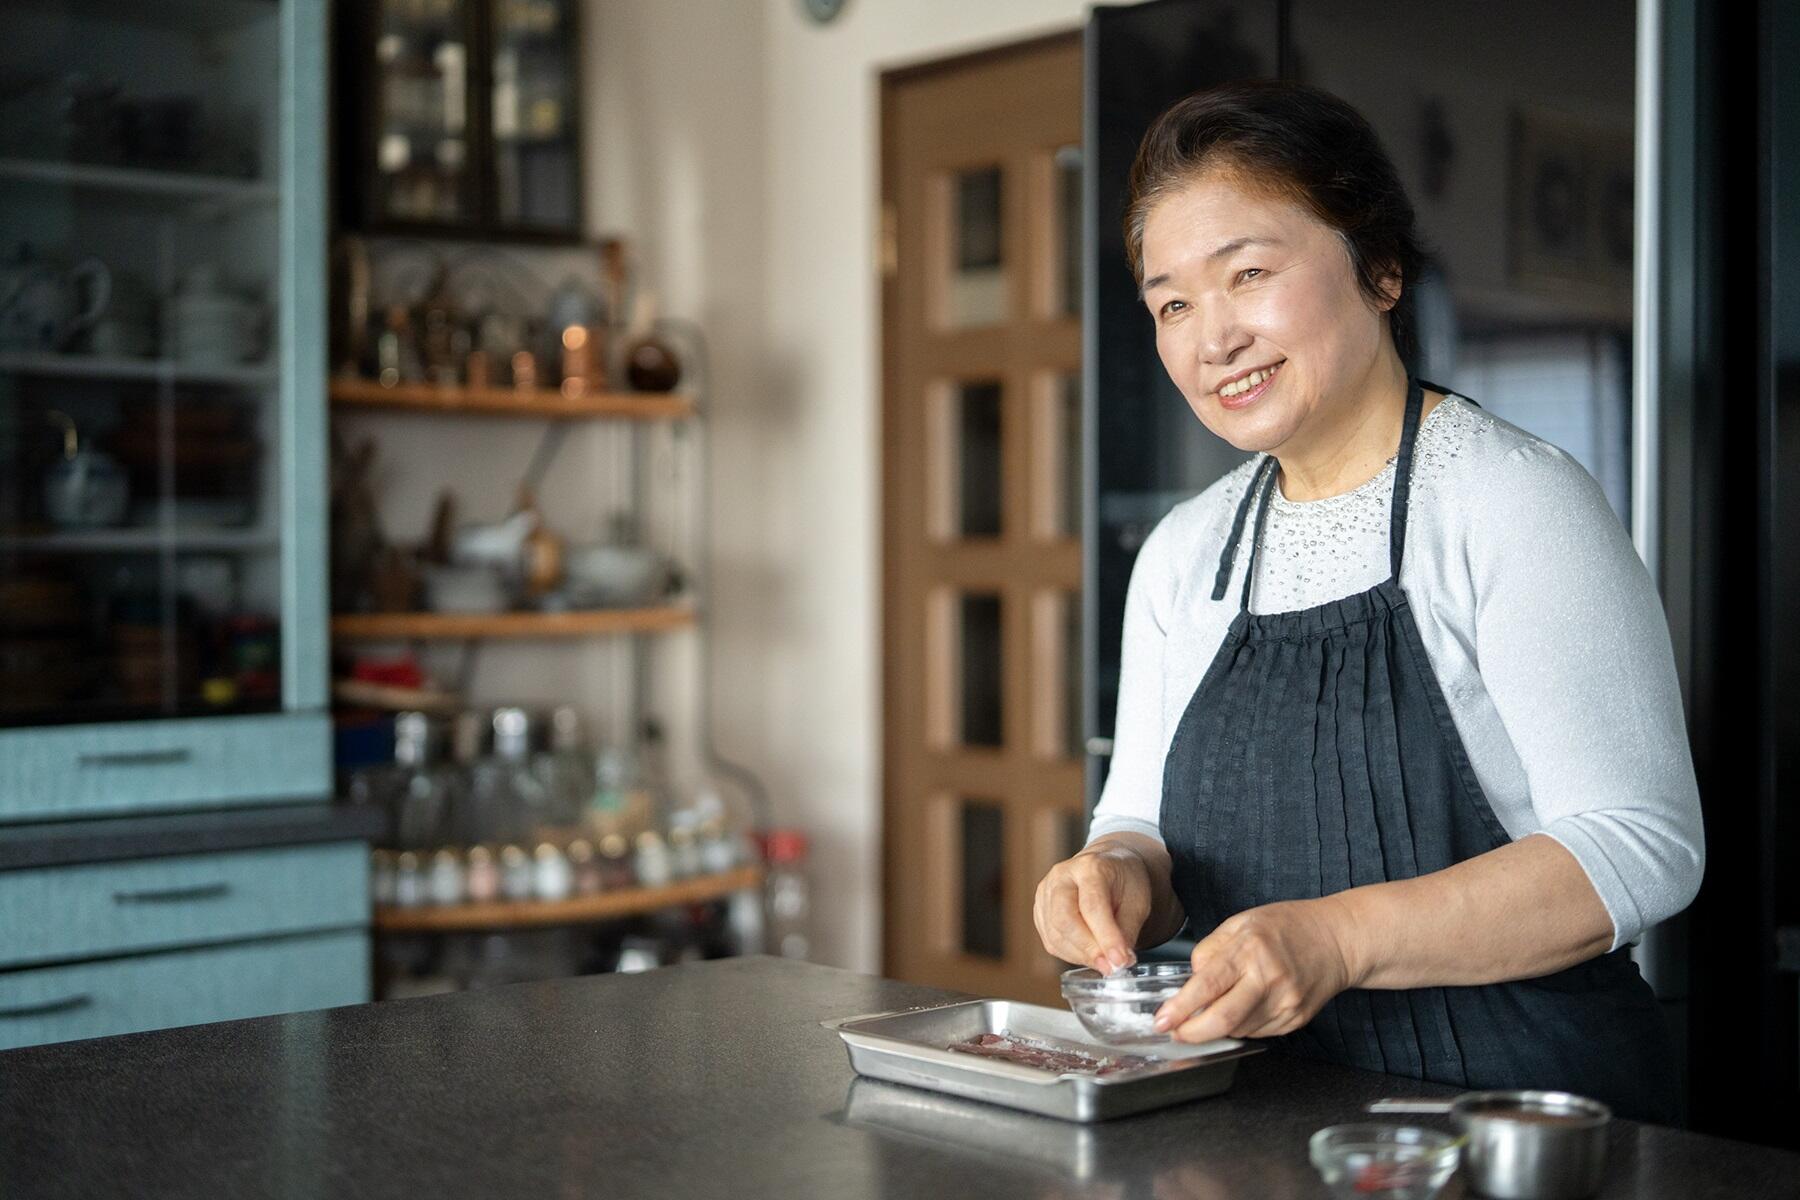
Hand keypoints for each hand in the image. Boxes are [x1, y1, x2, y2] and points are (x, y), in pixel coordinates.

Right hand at [1032, 840, 1155, 973]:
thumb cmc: (1124, 882)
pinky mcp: (1040, 910)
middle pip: (1064, 919)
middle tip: (1110, 967)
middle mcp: (1061, 876)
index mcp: (1090, 866)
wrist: (1107, 867)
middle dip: (1089, 949)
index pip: (1092, 905)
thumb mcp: (1138, 901)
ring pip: (1055, 934)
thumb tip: (1119, 961)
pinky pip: (1051, 940)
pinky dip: (1071, 954)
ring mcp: (1046, 892)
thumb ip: (1127, 930)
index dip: (1106, 936)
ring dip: (1081, 955)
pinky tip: (1090, 955)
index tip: (1120, 961)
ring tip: (1105, 962)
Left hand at [1153, 898, 1357, 1042]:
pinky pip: (1256, 1032)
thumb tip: (1190, 982)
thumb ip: (1210, 950)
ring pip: (1237, 1029)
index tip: (1161, 1020)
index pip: (1207, 986)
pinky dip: (1241, 1025)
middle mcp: (1269, 979)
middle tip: (1175, 1032)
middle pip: (1223, 1020)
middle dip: (1192, 1033)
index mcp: (1250, 950)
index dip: (1180, 1008)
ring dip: (1217, 1026)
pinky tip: (1243, 1007)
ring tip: (1214, 1009)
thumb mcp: (1241, 922)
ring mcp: (1285, 1003)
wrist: (1337, 940)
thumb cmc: (1287, 926)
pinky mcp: (1295, 1019)